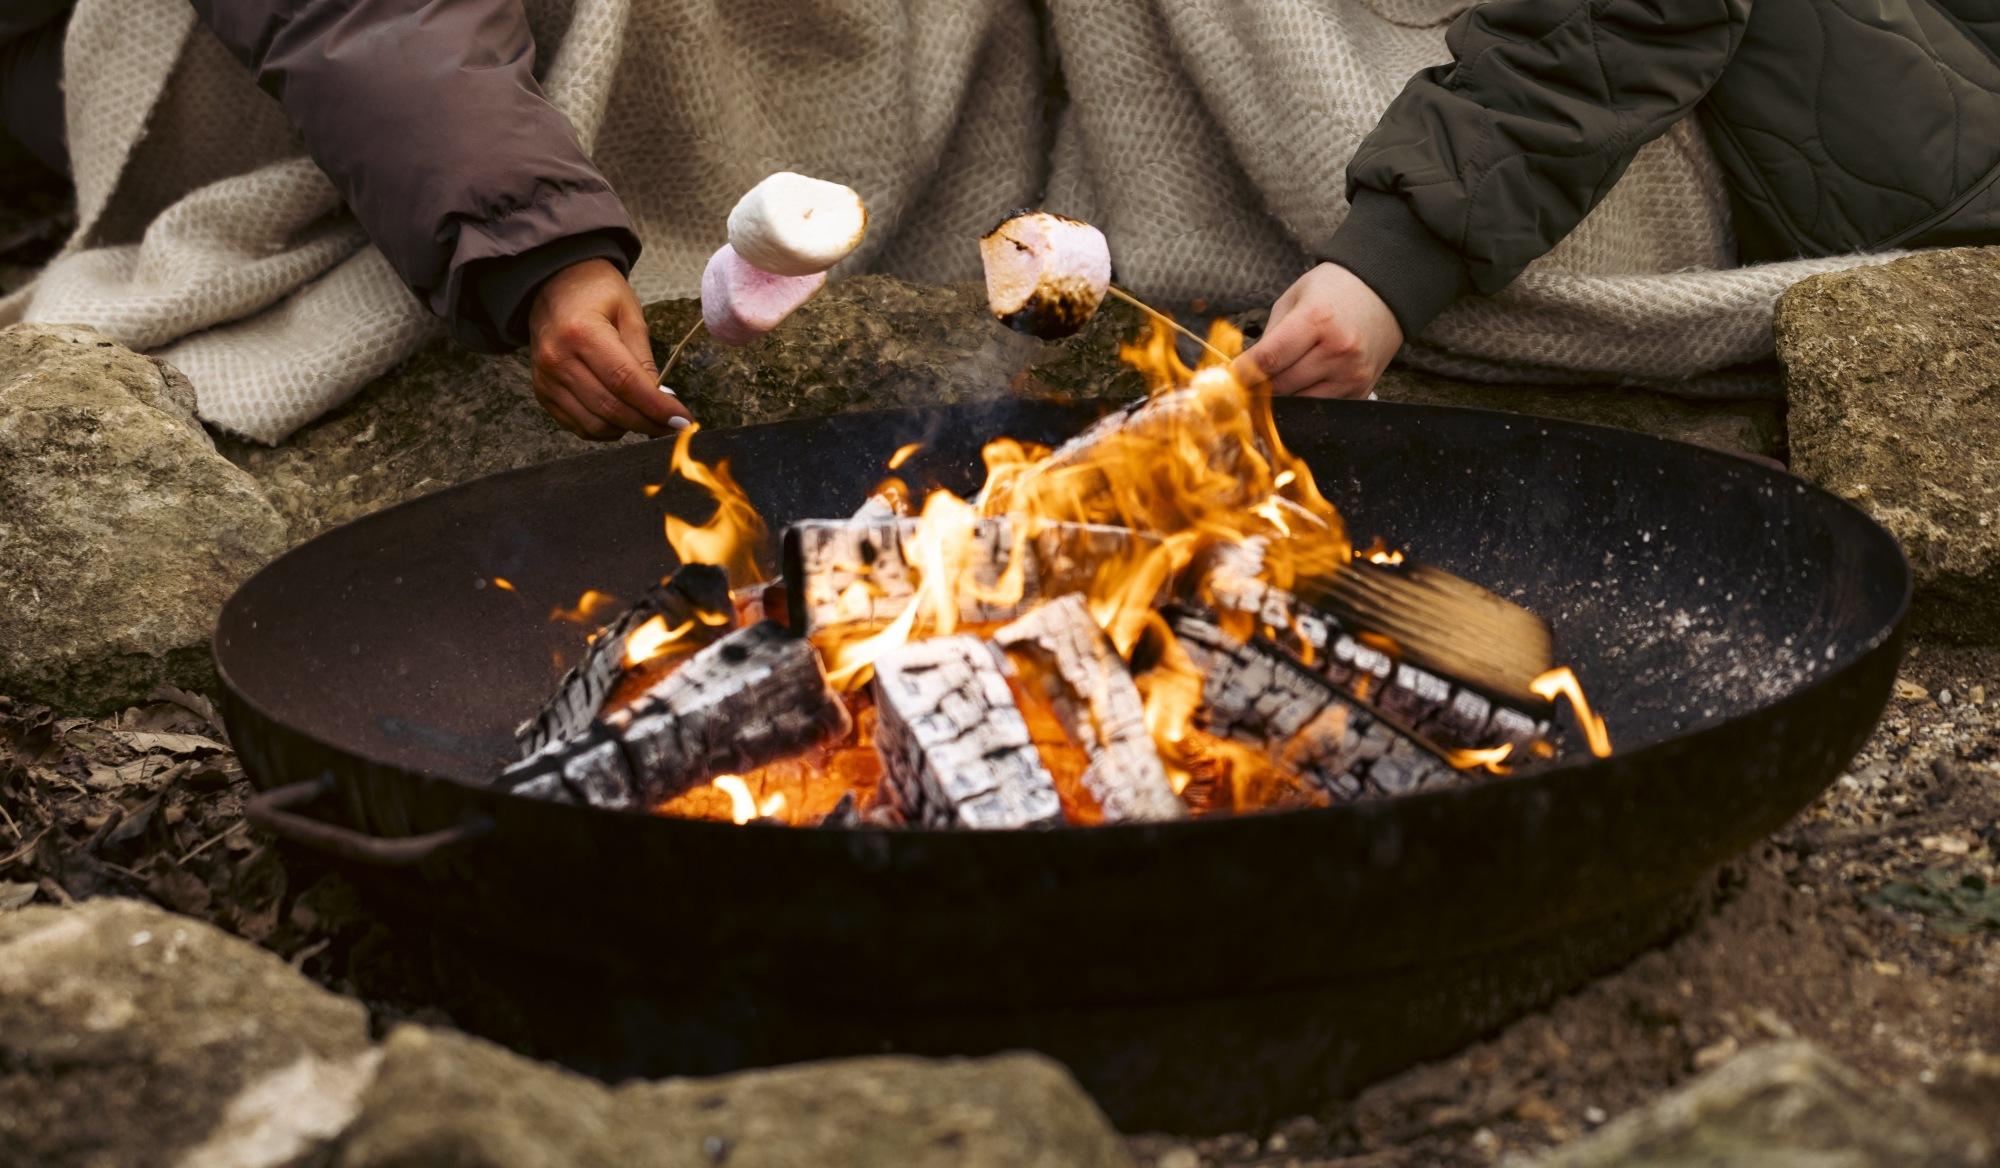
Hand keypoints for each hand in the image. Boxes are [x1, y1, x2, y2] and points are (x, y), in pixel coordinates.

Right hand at [528, 259, 690, 439]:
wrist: (553, 284)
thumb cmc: (597, 293)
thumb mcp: (630, 314)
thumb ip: (644, 359)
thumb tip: (661, 400)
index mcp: (582, 332)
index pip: (625, 382)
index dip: (656, 407)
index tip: (682, 421)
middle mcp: (557, 359)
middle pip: (611, 408)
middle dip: (648, 422)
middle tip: (672, 426)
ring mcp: (546, 379)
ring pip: (595, 425)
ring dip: (627, 428)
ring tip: (646, 416)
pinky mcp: (542, 392)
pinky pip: (578, 426)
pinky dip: (605, 429)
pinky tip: (621, 417)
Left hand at [1232, 263, 1401, 398]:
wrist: (1384, 293)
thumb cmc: (1334, 290)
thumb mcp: (1295, 299)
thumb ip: (1271, 335)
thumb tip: (1247, 369)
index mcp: (1317, 320)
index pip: (1269, 359)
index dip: (1243, 373)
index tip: (1228, 378)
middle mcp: (1338, 350)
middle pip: (1282, 385)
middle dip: (1260, 386)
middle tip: (1246, 383)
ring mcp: (1352, 373)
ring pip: (1300, 402)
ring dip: (1282, 397)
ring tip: (1274, 383)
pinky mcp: (1361, 389)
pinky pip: (1322, 407)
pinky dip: (1305, 399)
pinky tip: (1301, 384)